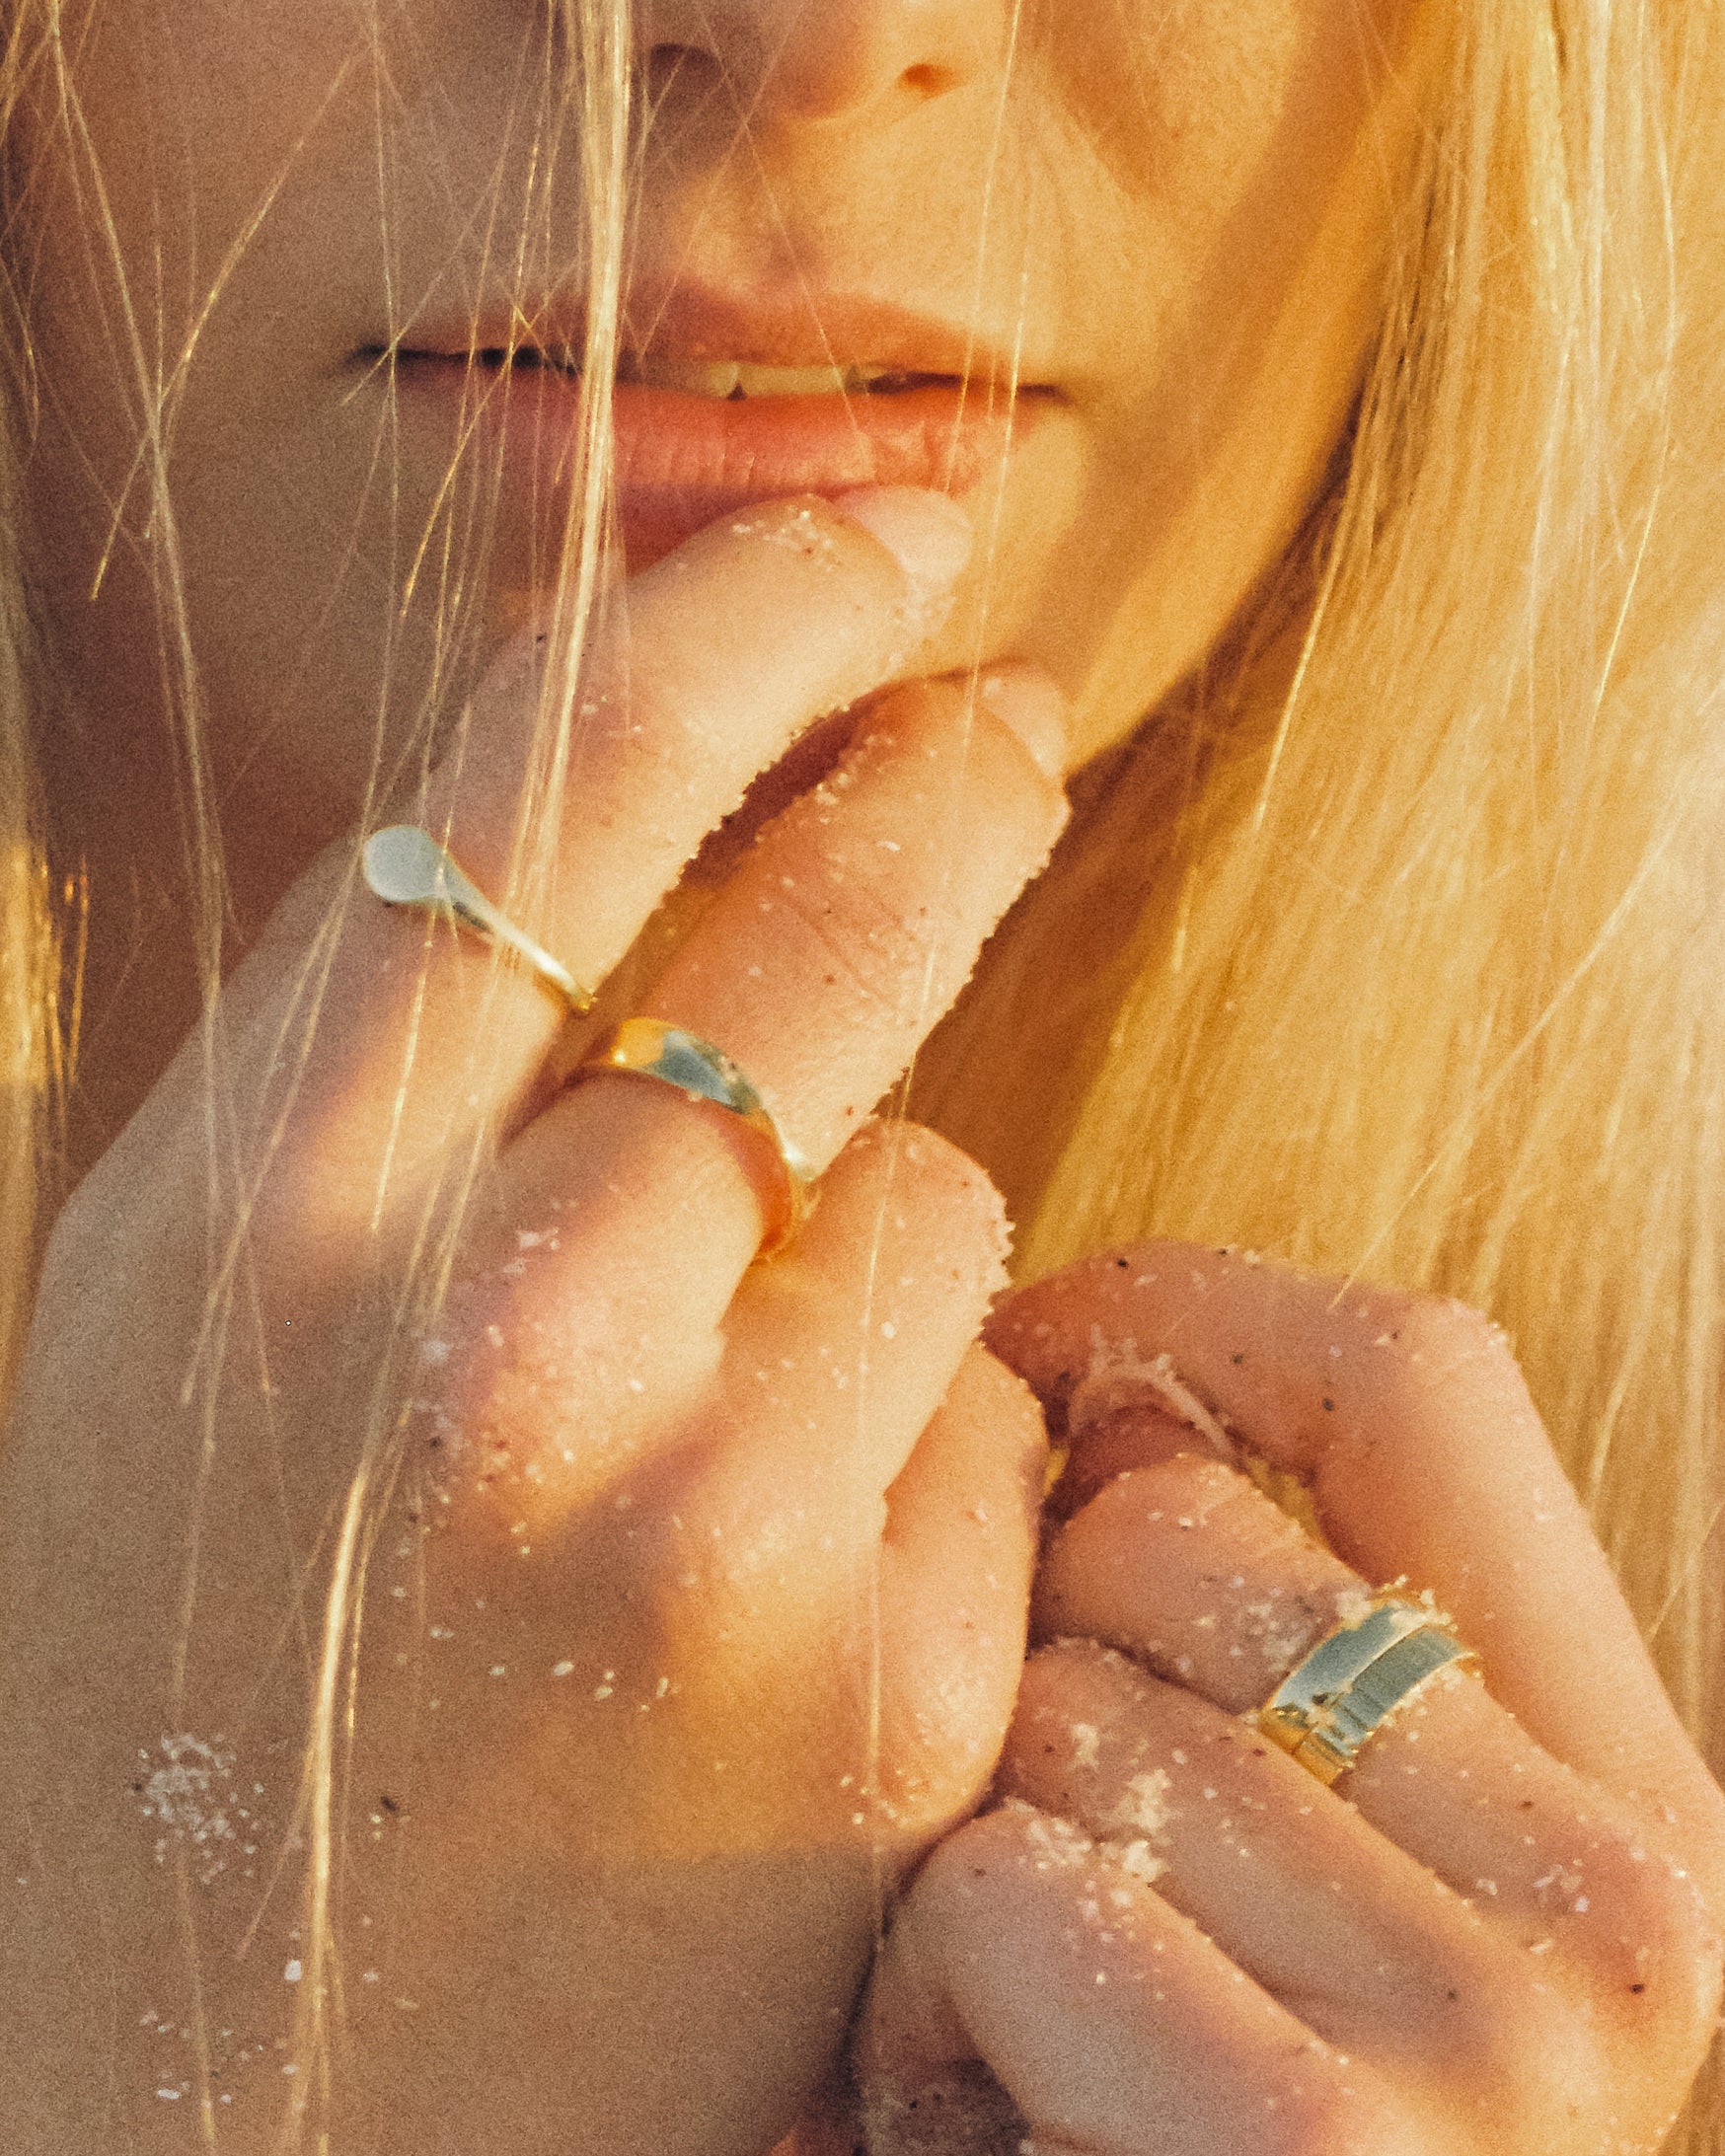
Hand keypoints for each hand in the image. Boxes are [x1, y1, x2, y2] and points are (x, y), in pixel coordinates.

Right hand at [0, 492, 1062, 2154]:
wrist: (236, 2084)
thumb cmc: (207, 1667)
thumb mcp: (187, 1323)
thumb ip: (375, 1074)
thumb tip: (631, 806)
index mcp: (257, 1221)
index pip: (548, 795)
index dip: (739, 619)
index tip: (870, 542)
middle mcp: (478, 1349)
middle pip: (811, 935)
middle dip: (938, 787)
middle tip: (1004, 715)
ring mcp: (699, 1530)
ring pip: (938, 1194)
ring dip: (872, 1233)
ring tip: (727, 1393)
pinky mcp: (873, 1693)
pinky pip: (992, 1418)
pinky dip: (925, 1441)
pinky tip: (786, 1567)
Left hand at [857, 1245, 1724, 2155]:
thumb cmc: (1191, 2108)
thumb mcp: (1293, 1845)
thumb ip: (1258, 1617)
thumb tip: (1095, 1377)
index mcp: (1631, 1789)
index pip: (1429, 1377)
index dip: (1201, 1316)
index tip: (1046, 1352)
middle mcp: (1621, 1894)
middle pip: (1181, 1528)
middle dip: (1041, 1652)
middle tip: (1067, 1857)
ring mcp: (1493, 2035)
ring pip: (1062, 1701)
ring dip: (978, 1843)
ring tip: (1042, 2008)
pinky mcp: (1319, 2154)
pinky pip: (1002, 1889)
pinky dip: (936, 1994)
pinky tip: (999, 2107)